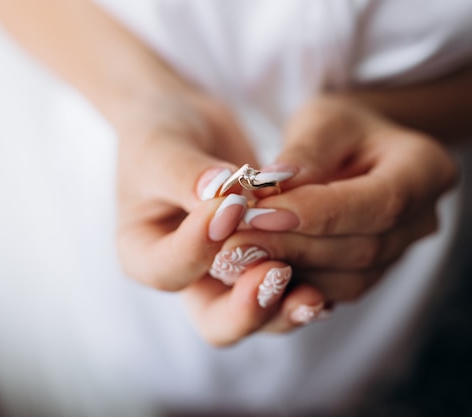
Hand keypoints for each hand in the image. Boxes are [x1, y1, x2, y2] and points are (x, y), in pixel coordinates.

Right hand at [115, 91, 324, 344]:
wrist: (187, 127)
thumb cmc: (162, 134)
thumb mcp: (162, 147)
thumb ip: (187, 175)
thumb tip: (223, 194)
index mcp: (144, 254)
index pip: (169, 269)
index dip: (199, 247)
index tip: (231, 207)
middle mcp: (186, 277)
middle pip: (214, 320)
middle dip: (248, 308)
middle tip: (276, 274)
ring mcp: (226, 277)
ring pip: (257, 315)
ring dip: (284, 307)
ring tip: (313, 294)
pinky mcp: (260, 265)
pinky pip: (284, 292)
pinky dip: (303, 291)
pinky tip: (328, 286)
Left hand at [217, 95, 457, 304]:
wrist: (355, 150)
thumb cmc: (339, 126)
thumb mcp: (322, 120)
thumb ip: (305, 152)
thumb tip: (273, 185)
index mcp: (427, 170)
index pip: (378, 204)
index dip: (319, 213)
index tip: (261, 210)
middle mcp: (422, 220)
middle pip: (362, 249)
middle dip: (295, 244)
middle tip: (237, 238)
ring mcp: (400, 253)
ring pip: (348, 280)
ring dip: (290, 268)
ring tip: (239, 252)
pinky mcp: (371, 273)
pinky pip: (335, 290)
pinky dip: (295, 282)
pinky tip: (256, 266)